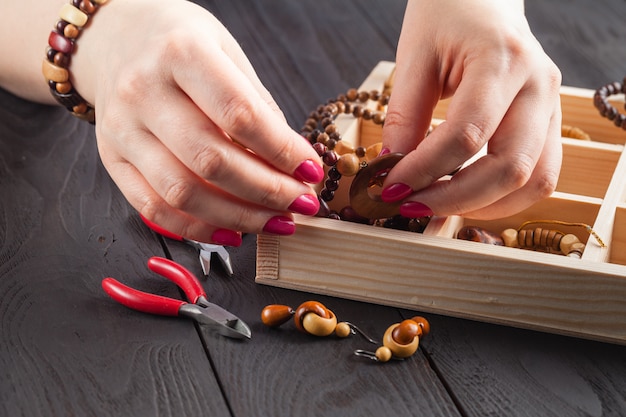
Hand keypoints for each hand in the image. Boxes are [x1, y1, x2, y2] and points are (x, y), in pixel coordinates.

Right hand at [71, 0, 322, 244]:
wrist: (117, 38)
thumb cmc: (182, 44)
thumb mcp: (228, 53)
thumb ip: (258, 107)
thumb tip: (294, 164)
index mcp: (180, 52)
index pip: (239, 115)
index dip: (281, 151)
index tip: (311, 171)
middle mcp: (143, 91)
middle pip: (211, 161)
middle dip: (267, 192)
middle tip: (301, 203)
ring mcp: (121, 129)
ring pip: (182, 193)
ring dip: (239, 217)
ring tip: (276, 222)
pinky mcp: (111, 159)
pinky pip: (154, 209)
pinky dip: (199, 228)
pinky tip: (233, 231)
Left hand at [380, 0, 561, 219]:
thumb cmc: (446, 17)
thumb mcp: (414, 56)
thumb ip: (404, 114)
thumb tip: (392, 170)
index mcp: (503, 61)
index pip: (466, 135)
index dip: (425, 170)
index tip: (390, 188)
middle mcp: (539, 86)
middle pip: (511, 168)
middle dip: (456, 199)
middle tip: (412, 205)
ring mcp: (552, 106)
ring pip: (535, 181)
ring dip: (484, 206)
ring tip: (438, 205)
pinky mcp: (550, 123)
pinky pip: (539, 176)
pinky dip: (503, 197)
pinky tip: (466, 196)